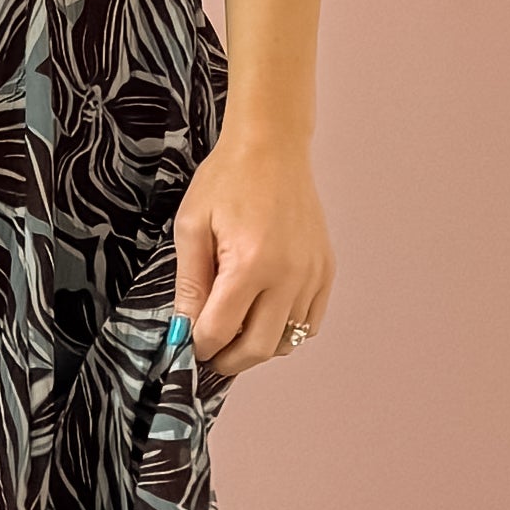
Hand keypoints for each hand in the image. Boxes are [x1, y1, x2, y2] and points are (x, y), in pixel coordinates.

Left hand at [173, 132, 333, 377]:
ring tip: (234, 333)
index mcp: (250, 263)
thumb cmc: (228, 180)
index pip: (220, 331)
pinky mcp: (325, 270)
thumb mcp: (192, 227)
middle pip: (257, 348)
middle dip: (227, 360)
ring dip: (256, 346)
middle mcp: (289, 275)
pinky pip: (310, 322)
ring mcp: (312, 274)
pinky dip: (285, 330)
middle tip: (208, 356)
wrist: (271, 148)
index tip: (186, 344)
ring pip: (286, 341)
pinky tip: (263, 316)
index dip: (197, 346)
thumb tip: (184, 329)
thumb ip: (189, 284)